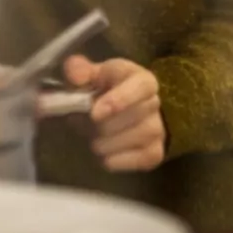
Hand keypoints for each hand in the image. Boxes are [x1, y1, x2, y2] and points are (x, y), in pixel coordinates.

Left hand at [64, 54, 165, 171]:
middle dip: (99, 124)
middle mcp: (154, 104)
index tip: (95, 113)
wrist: (130, 111)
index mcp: (143, 80)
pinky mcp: (154, 154)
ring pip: (126, 141)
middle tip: (82, 122)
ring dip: (102, 142)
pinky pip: (130, 161)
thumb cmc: (108, 89)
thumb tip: (75, 75)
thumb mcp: (94, 74)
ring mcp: (157, 130)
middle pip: (127, 118)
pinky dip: (111, 160)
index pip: (139, 88)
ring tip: (92, 137)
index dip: (118, 100)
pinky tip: (104, 152)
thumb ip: (80, 70)